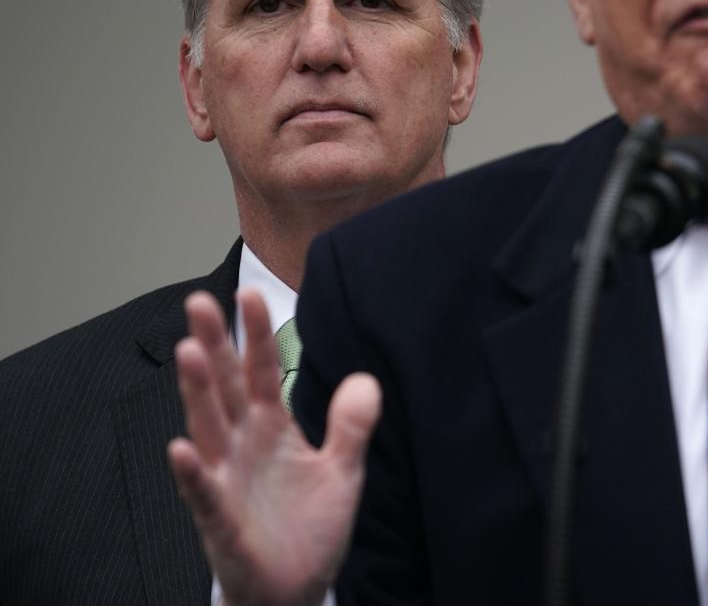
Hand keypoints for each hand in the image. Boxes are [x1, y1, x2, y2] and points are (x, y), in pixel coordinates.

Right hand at [168, 289, 380, 605]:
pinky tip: (179, 448)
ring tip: (188, 352)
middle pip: (226, 387)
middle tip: (200, 301)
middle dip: (215, 346)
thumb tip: (366, 379)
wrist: (295, 591)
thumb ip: (351, 426)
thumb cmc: (308, 530)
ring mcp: (227, 480)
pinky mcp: (220, 522)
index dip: (257, 335)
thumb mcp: (342, 472)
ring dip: (198, 392)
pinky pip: (203, 493)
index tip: (251, 293)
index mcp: (272, 428)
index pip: (262, 371)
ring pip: (208, 428)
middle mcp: (242, 446)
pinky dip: (191, 473)